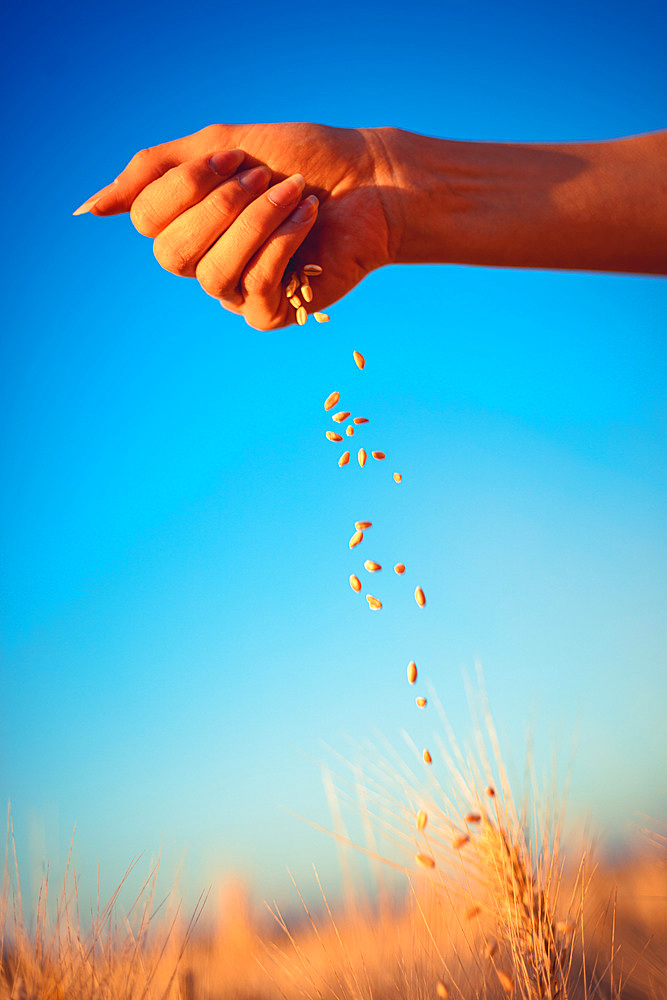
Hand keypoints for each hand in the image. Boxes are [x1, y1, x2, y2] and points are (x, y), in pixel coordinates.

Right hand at [76, 123, 397, 329]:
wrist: (369, 181)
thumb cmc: (300, 159)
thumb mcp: (221, 148)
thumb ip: (155, 172)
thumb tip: (90, 209)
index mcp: (188, 222)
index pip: (147, 220)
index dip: (184, 186)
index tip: (232, 157)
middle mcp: (204, 263)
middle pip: (170, 252)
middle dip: (217, 206)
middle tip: (261, 177)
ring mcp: (236, 292)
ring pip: (213, 270)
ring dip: (255, 222)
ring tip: (292, 193)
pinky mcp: (272, 312)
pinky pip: (257, 282)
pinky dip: (283, 241)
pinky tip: (309, 216)